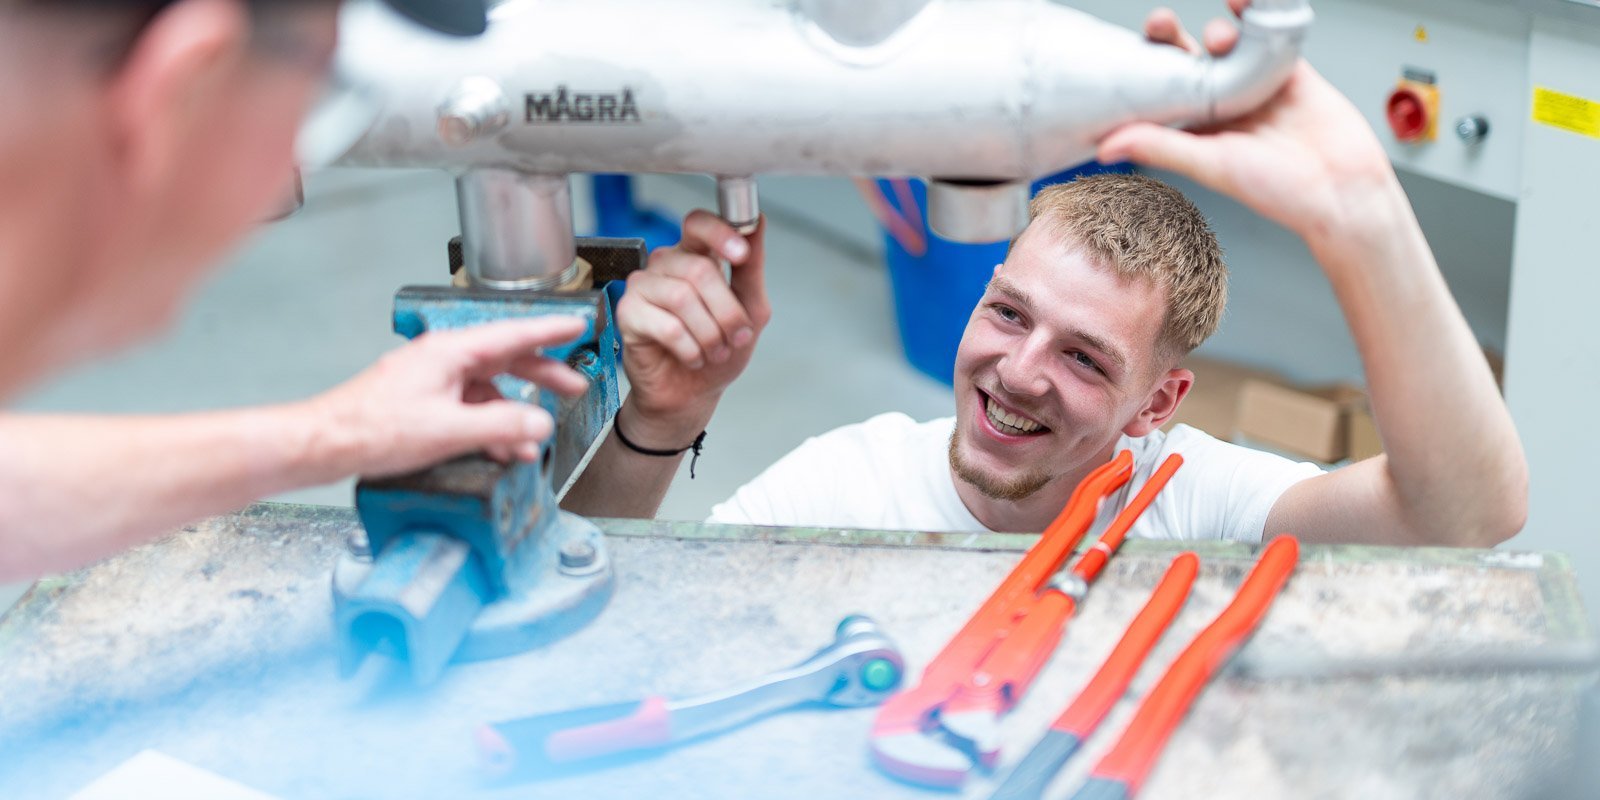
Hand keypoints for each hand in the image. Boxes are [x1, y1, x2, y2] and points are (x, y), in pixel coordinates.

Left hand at [312, 317, 589, 477]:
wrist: (326, 445)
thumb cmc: (372, 430)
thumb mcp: (448, 430)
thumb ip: (501, 425)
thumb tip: (539, 424)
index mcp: (449, 353)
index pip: (512, 334)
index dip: (549, 331)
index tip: (577, 323)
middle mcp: (441, 360)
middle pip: (504, 361)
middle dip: (542, 376)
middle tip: (573, 386)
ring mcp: (431, 381)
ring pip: (487, 390)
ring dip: (513, 415)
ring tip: (533, 442)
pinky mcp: (423, 403)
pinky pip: (469, 408)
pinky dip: (489, 427)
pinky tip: (499, 450)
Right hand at [614, 210, 769, 441]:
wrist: (691, 395)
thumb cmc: (717, 351)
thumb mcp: (750, 311)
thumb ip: (752, 269)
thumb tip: (756, 222)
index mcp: (695, 256)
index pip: (699, 224)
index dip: (720, 234)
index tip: (742, 253)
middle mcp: (666, 265)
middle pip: (700, 269)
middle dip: (727, 311)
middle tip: (736, 337)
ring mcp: (643, 286)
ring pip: (683, 297)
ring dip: (709, 333)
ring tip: (714, 351)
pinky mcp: (627, 313)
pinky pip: (667, 325)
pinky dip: (689, 348)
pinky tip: (693, 356)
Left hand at [1099, 1, 1397, 244]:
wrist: (1342, 188)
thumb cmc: (1279, 191)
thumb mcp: (1210, 165)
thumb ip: (1160, 148)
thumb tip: (1105, 147)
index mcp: (1196, 128)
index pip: (1161, 90)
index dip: (1145, 68)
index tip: (1132, 52)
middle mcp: (1222, 104)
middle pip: (1188, 60)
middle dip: (1172, 37)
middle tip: (1161, 23)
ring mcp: (1255, 84)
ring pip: (1227, 43)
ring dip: (1218, 31)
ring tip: (1220, 37)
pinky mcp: (1289, 70)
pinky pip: (1270, 32)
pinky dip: (1258, 12)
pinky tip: (1244, 1)